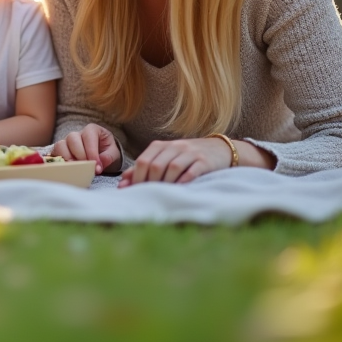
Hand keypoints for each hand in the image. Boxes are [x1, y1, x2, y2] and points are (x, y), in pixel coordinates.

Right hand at [53, 124, 120, 174]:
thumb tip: (100, 164)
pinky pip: (54, 154)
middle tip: (87, 169)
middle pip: (72, 139)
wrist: (101, 156)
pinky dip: (60, 163)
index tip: (97, 167)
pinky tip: (68, 171)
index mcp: (92, 130)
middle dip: (80, 155)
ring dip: (68, 159)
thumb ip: (109, 157)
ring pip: (60, 145)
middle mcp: (76, 134)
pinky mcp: (59, 152)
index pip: (88, 137)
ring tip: (76, 170)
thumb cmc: (106, 152)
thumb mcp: (113, 153)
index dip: (92, 152)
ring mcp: (66, 142)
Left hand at [117, 137, 233, 187]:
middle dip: (150, 183)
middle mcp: (175, 146)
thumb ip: (144, 169)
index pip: (143, 161)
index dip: (137, 178)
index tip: (136, 191)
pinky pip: (192, 171)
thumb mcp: (164, 158)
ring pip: (172, 168)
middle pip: (156, 165)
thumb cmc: (186, 157)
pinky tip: (179, 189)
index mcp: (161, 145)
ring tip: (164, 194)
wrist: (219, 149)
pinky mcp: (205, 161)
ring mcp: (190, 153)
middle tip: (150, 195)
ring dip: (166, 183)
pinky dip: (184, 181)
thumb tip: (123, 184)